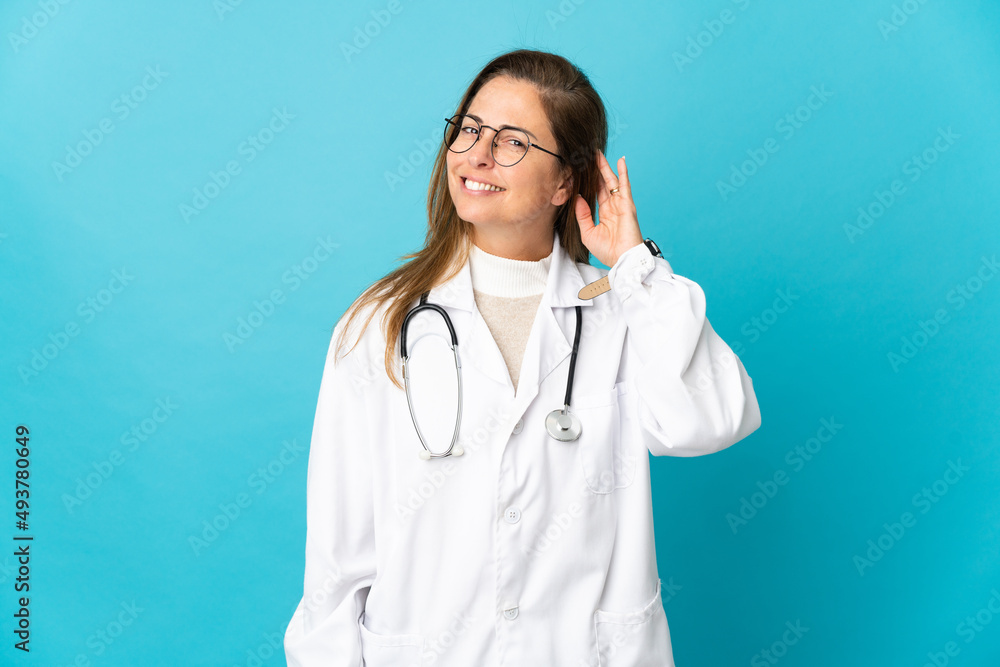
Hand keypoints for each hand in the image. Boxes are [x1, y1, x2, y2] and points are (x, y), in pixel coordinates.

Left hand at [573, 149, 644, 266]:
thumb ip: (582, 215)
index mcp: (605, 213)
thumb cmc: (607, 251)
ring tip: (598, 153)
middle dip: (596, 169)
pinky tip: (621, 161)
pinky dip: (623, 172)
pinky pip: (625, 185)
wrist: (621, 259)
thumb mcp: (588, 232)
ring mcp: (621, 204)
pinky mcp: (627, 204)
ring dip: (605, 167)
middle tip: (589, 155)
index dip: (590, 181)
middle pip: (603, 183)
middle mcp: (614, 206)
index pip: (596, 192)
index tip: (582, 170)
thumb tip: (577, 197)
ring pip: (612, 181)